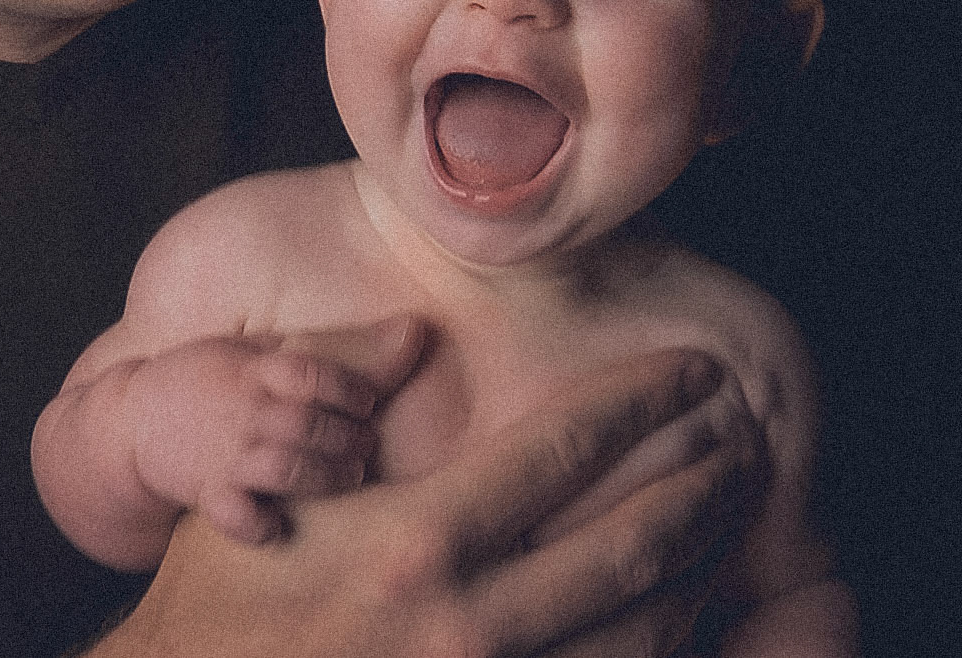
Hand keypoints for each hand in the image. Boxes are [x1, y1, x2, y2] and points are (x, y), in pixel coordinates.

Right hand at [93, 347, 764, 657]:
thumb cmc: (217, 605)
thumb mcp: (265, 488)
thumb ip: (340, 398)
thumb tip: (414, 335)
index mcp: (414, 544)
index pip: (557, 455)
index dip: (637, 406)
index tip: (692, 374)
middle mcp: (467, 627)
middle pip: (626, 545)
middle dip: (699, 484)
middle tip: (744, 441)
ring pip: (638, 634)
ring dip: (698, 568)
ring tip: (732, 515)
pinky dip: (658, 648)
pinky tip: (680, 612)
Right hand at [129, 316, 425, 542]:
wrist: (134, 420)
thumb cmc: (208, 377)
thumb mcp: (252, 349)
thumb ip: (320, 346)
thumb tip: (414, 328)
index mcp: (254, 369)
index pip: (308, 373)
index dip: (347, 388)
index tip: (368, 401)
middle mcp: (243, 410)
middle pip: (305, 423)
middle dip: (346, 437)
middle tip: (367, 444)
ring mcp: (224, 454)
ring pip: (283, 468)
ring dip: (323, 476)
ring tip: (350, 476)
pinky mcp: (207, 494)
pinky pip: (237, 516)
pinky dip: (261, 524)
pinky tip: (284, 525)